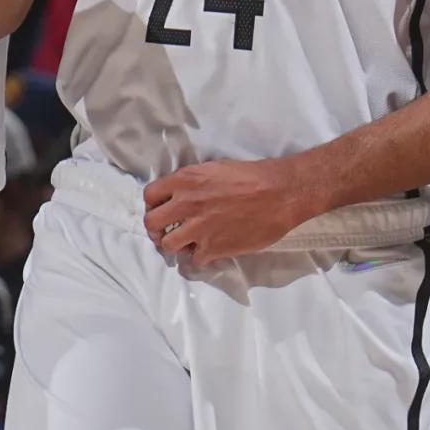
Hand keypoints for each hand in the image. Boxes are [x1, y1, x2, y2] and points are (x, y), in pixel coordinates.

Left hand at [143, 158, 310, 264]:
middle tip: (168, 231)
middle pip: (152, 223)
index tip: (162, 211)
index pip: (149, 195)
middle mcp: (186, 203)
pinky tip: (210, 250)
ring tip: (188, 243)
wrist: (280, 193)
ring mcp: (199, 228)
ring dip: (176, 245)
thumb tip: (180, 197)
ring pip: (168, 245)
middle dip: (157, 229)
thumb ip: (192, 184)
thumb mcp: (214, 169)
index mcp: (185, 179)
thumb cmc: (252, 176)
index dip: (154, 205)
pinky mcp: (214, 247)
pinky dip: (200, 256)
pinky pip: (194, 259)